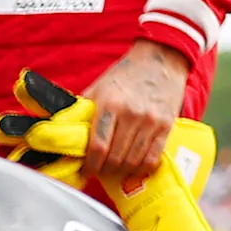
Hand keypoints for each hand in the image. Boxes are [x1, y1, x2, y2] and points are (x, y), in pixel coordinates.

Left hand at [82, 40, 191, 192]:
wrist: (161, 59)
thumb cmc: (125, 74)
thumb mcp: (98, 89)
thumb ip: (83, 113)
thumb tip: (64, 138)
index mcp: (110, 104)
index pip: (97, 147)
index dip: (89, 166)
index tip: (85, 171)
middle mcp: (132, 114)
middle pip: (115, 158)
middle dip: (104, 170)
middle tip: (99, 170)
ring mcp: (151, 121)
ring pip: (133, 161)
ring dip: (121, 171)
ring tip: (115, 168)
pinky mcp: (167, 125)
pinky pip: (153, 157)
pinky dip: (141, 168)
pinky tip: (134, 167)